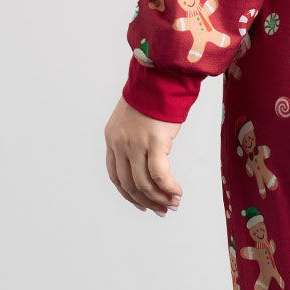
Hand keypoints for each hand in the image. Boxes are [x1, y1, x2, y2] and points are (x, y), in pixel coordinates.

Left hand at [106, 98, 183, 214]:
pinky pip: (159, 174)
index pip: (115, 177)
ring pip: (144, 184)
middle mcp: (120, 144)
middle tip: (163, 210)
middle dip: (147, 202)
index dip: (128, 195)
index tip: (142, 205)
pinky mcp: (154, 142)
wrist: (160, 78)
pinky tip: (178, 192)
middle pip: (129, 184)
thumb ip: (135, 140)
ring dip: (160, 198)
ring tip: (174, 203)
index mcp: (112, 139)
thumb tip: (150, 161)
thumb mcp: (133, 120)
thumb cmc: (153, 96)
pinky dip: (168, 188)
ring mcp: (135, 144)